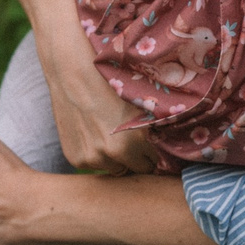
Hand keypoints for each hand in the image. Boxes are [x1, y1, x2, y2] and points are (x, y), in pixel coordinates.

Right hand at [36, 30, 162, 176]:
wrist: (73, 74)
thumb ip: (156, 128)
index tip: (151, 144)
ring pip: (115, 169)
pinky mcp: (76, 159)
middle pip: (136, 170)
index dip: (153, 153)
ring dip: (116, 158)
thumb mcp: (142, 103)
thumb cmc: (111, 83)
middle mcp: (114, 155)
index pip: (155, 164)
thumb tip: (171, 146)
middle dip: (137, 158)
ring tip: (110, 133)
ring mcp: (93, 159)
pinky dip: (96, 155)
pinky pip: (94, 165)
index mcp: (135, 143)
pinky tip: (93, 134)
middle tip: (132, 139)